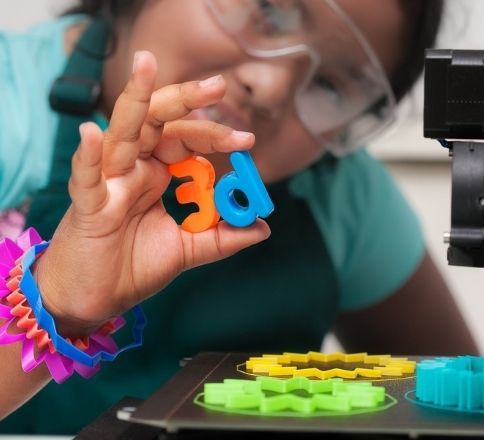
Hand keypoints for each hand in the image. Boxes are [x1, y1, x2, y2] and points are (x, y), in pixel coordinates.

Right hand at [34, 51, 269, 336]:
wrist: (96, 300)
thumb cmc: (133, 267)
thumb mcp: (189, 250)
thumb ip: (223, 237)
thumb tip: (263, 227)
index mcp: (155, 173)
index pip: (185, 138)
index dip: (215, 134)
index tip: (248, 139)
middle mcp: (132, 169)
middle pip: (157, 121)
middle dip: (185, 99)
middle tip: (218, 85)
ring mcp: (109, 183)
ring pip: (121, 132)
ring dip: (135, 100)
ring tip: (146, 65)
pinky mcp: (88, 206)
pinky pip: (87, 177)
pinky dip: (88, 155)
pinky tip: (92, 134)